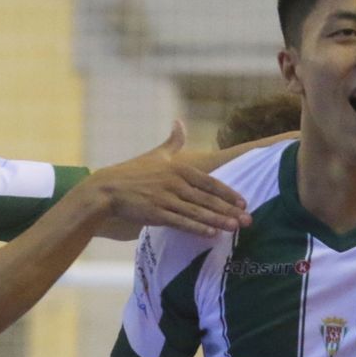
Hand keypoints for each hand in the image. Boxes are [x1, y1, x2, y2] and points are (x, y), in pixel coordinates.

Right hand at [84, 121, 250, 239]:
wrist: (107, 190)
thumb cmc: (132, 172)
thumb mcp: (155, 154)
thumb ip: (172, 141)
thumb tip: (178, 122)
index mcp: (178, 168)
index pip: (210, 182)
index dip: (228, 193)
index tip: (243, 202)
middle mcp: (175, 182)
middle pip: (208, 198)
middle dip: (230, 210)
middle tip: (248, 220)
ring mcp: (165, 198)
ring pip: (197, 211)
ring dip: (218, 220)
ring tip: (235, 228)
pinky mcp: (156, 213)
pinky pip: (181, 222)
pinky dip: (197, 228)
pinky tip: (211, 234)